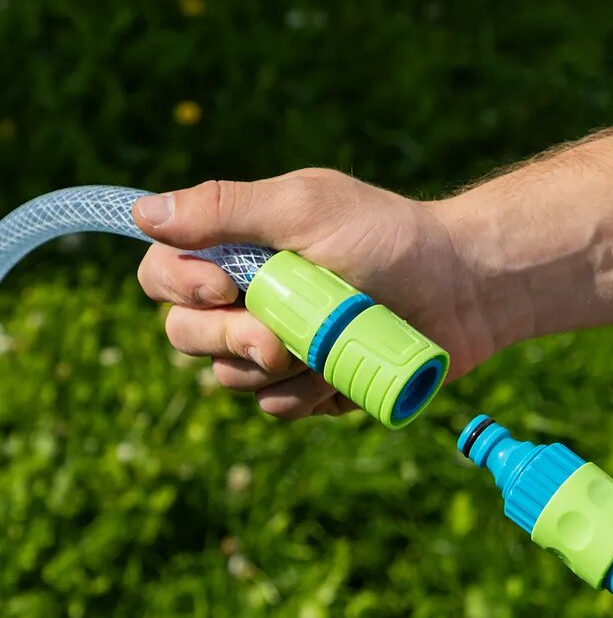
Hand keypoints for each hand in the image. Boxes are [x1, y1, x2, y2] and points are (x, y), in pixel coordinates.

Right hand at [133, 169, 498, 418]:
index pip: (161, 275)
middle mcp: (248, 298)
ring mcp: (278, 345)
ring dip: (276, 369)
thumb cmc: (389, 237)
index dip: (179, 287)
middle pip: (185, 335)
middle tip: (279, 339)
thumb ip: (226, 210)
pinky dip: (307, 394)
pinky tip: (342, 373)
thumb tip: (143, 212)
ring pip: (230, 380)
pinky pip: (277, 407)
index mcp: (238, 248)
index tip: (226, 287)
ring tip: (328, 347)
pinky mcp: (310, 385)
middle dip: (230, 340)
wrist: (464, 290)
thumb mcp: (305, 209)